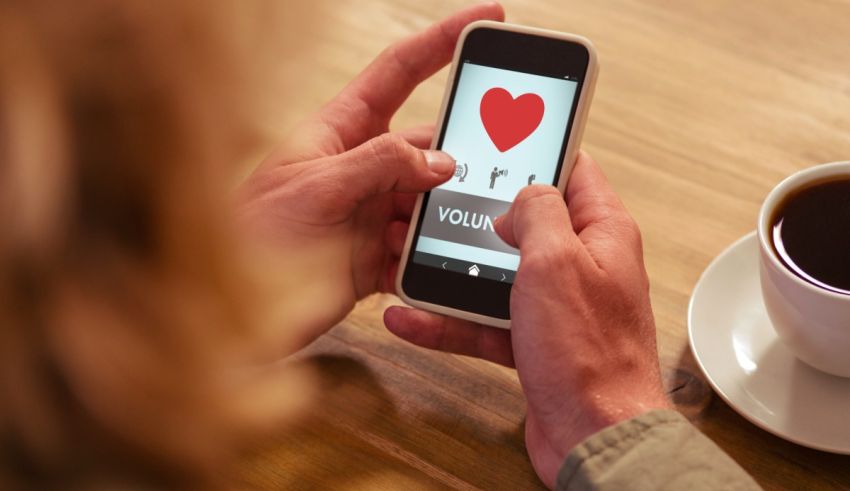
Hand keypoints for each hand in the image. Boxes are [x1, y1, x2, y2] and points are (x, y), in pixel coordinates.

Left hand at [237, 3, 504, 342]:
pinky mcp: (376, 253)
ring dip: (435, 219)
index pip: (401, 70)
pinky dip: (424, 259)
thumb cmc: (250, 236)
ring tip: (421, 235)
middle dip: (453, 161)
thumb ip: (379, 164)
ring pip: (429, 201)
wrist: (229, 309)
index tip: (487, 18)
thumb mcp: (315, 187)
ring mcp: (371, 210)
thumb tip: (441, 161)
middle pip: (428, 147)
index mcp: (341, 130)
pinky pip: (418, 248)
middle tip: (481, 174)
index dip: (443, 41)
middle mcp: (362, 166)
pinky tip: (413, 267)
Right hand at [384, 152, 670, 487]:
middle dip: (479, 215)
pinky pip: (486, 320)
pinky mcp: (535, 342)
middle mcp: (581, 265)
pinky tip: (413, 317)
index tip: (502, 133)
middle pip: (525, 223)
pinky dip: (450, 319)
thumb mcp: (556, 261)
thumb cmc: (589, 354)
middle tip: (440, 200)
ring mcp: (557, 306)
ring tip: (410, 259)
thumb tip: (520, 196)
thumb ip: (538, 212)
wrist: (595, 435)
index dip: (537, 148)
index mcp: (600, 233)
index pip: (572, 170)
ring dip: (453, 271)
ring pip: (497, 274)